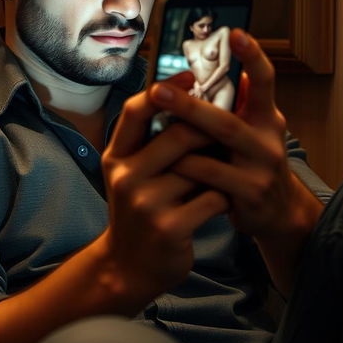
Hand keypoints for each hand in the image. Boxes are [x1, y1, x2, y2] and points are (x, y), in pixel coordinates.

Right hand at [100, 72, 228, 302]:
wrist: (128, 265)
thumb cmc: (138, 208)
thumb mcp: (130, 171)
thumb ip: (149, 140)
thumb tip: (188, 98)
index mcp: (116, 156)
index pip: (135, 110)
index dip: (165, 90)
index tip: (192, 76)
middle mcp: (125, 176)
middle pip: (178, 135)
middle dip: (208, 128)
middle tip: (226, 125)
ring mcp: (146, 203)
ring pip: (200, 167)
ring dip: (217, 166)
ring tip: (223, 167)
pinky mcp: (170, 227)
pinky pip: (212, 198)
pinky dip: (222, 197)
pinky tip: (219, 201)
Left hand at [148, 30, 322, 292]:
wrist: (277, 215)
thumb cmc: (251, 163)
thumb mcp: (251, 131)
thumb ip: (236, 104)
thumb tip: (216, 67)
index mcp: (266, 116)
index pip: (264, 81)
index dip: (253, 56)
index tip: (236, 33)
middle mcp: (268, 138)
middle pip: (226, 117)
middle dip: (190, 104)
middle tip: (158, 89)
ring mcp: (261, 168)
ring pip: (216, 147)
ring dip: (181, 135)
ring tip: (152, 124)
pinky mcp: (250, 194)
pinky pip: (210, 176)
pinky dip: (186, 167)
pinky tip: (167, 163)